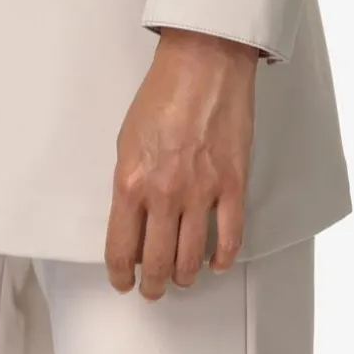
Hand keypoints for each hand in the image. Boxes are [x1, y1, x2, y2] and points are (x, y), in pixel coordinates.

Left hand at [104, 27, 259, 297]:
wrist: (203, 64)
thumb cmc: (162, 93)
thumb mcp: (127, 138)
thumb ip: (129, 182)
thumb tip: (132, 218)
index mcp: (131, 181)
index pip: (121, 248)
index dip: (121, 273)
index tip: (123, 281)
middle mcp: (164, 194)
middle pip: (157, 262)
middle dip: (153, 285)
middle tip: (152, 289)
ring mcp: (201, 192)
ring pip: (192, 259)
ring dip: (183, 276)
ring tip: (180, 278)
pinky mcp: (232, 185)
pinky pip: (229, 238)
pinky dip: (222, 258)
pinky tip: (215, 262)